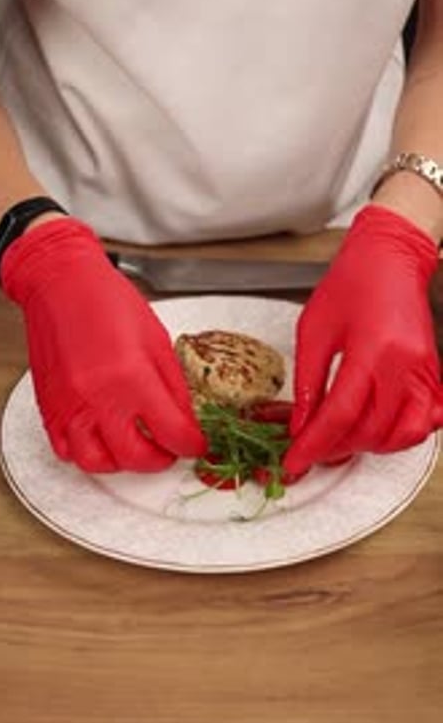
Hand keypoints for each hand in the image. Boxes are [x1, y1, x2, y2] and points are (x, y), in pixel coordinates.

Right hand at [1, 218, 205, 471]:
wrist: (61, 284)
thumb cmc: (106, 300)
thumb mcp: (156, 338)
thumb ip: (172, 386)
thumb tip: (185, 418)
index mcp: (132, 377)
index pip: (171, 433)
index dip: (191, 444)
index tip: (195, 444)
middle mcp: (98, 398)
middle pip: (135, 457)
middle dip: (160, 460)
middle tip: (170, 449)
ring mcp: (69, 406)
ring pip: (97, 462)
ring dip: (123, 463)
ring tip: (136, 447)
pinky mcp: (49, 407)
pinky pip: (66, 450)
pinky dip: (88, 453)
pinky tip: (103, 440)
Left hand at [284, 205, 442, 473]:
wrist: (388, 259)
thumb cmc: (351, 284)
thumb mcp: (314, 330)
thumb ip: (309, 382)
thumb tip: (301, 425)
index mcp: (372, 349)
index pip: (341, 415)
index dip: (314, 445)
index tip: (294, 463)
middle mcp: (405, 364)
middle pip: (372, 431)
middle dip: (337, 449)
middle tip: (311, 449)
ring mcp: (425, 371)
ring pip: (404, 434)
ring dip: (370, 446)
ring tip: (342, 439)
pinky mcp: (434, 373)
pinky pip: (428, 419)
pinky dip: (404, 433)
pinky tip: (380, 429)